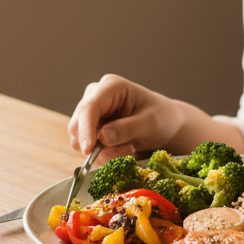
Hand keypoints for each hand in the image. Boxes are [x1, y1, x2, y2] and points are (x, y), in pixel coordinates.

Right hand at [67, 74, 185, 161]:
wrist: (167, 126)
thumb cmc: (162, 117)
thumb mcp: (151, 122)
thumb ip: (127, 128)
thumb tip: (102, 137)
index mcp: (110, 87)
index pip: (88, 108)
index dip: (85, 129)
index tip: (88, 150)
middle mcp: (95, 98)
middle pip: (77, 126)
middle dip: (97, 145)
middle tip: (127, 150)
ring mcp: (92, 115)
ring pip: (79, 141)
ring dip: (102, 152)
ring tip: (129, 149)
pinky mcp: (91, 131)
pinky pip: (88, 150)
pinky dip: (103, 155)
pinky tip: (124, 149)